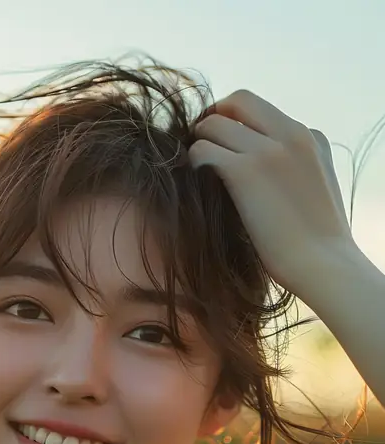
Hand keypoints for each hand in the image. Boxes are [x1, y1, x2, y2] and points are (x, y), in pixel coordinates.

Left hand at [189, 90, 356, 299]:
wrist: (325, 266)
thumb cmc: (318, 245)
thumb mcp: (316, 191)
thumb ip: (294, 170)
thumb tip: (262, 177)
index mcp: (309, 137)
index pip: (262, 110)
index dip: (236, 123)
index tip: (223, 144)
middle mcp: (290, 134)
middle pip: (238, 101)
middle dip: (214, 118)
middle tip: (200, 145)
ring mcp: (268, 150)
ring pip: (214, 123)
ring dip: (199, 142)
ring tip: (195, 168)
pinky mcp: (246, 172)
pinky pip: (203, 150)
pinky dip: (194, 162)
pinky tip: (195, 181)